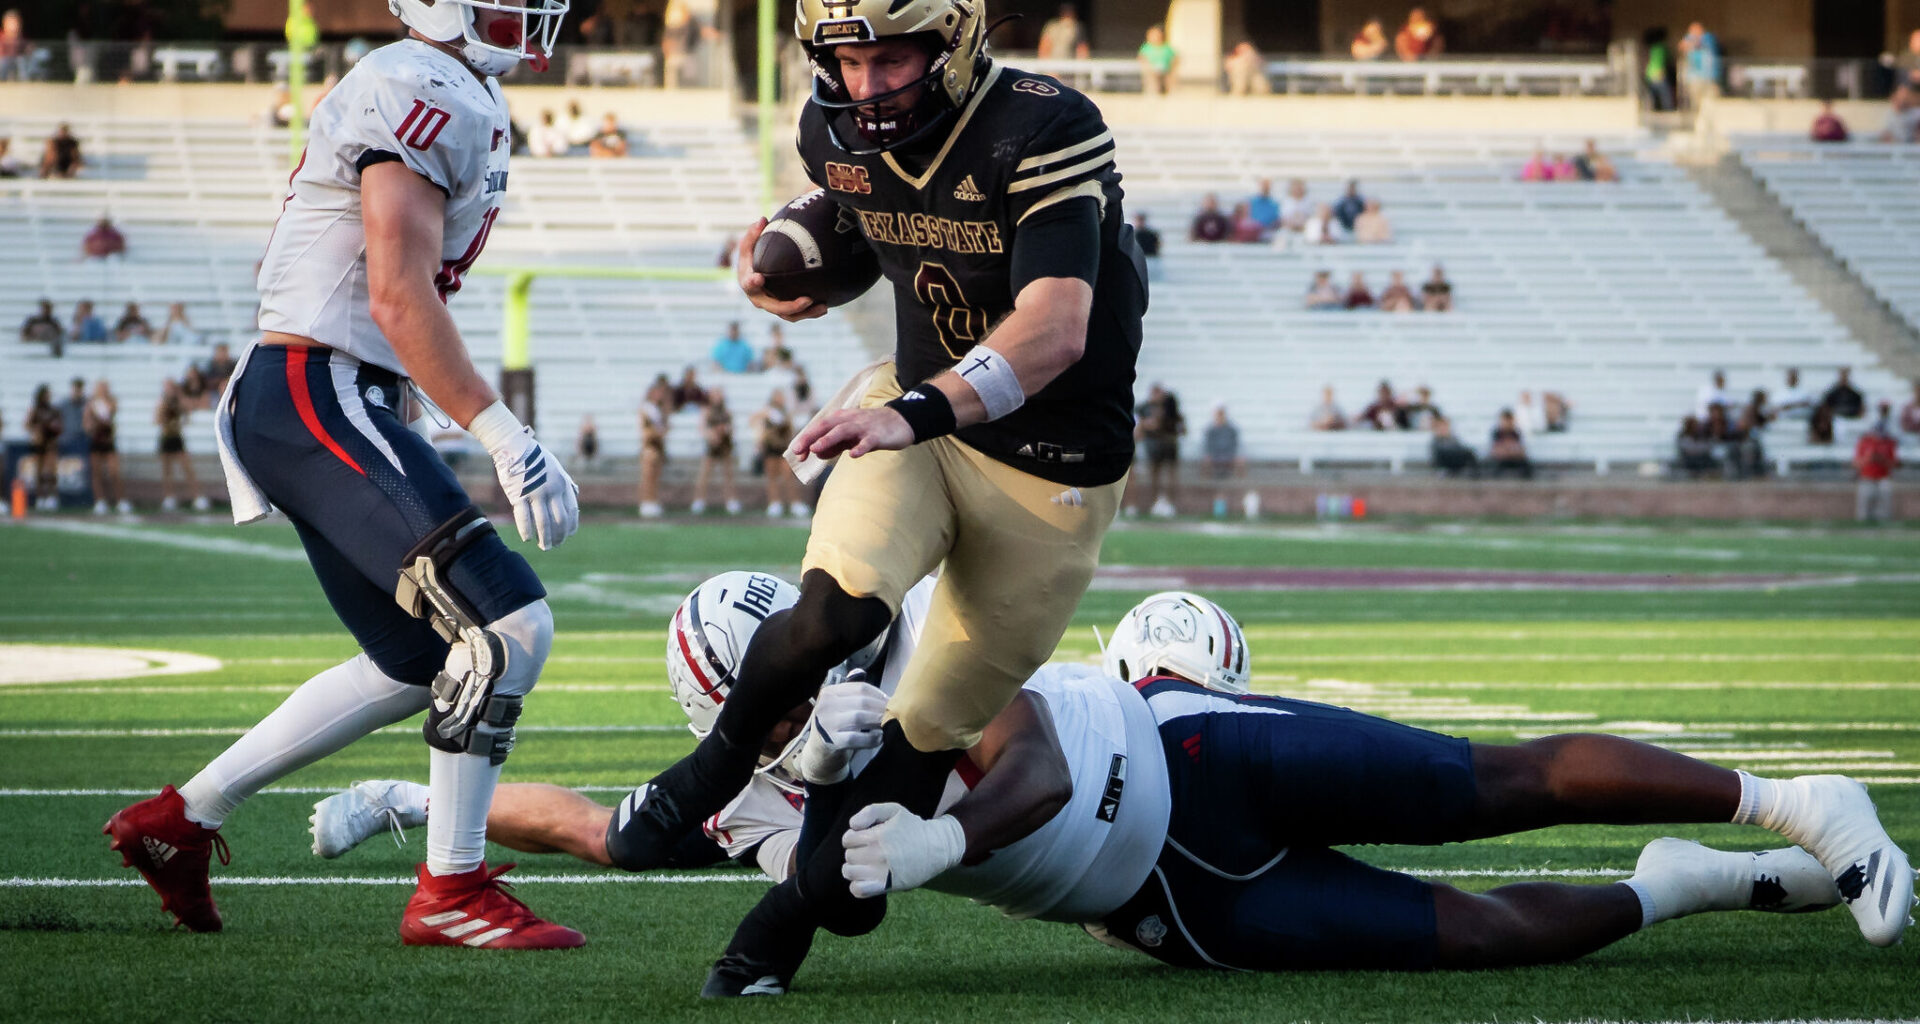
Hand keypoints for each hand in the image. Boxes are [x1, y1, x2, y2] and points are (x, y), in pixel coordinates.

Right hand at [488, 430, 577, 549]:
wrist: (514, 446)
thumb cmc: (536, 458)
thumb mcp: (557, 468)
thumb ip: (566, 482)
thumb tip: (575, 493)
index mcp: (562, 484)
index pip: (571, 512)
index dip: (570, 527)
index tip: (567, 536)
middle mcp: (551, 490)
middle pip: (559, 521)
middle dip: (558, 536)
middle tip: (554, 545)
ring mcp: (535, 493)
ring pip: (543, 523)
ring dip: (545, 538)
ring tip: (544, 547)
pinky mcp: (518, 495)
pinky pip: (523, 517)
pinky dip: (526, 530)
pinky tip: (527, 539)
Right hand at [736, 219, 828, 322]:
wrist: (758, 274)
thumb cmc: (754, 257)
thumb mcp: (750, 244)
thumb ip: (753, 234)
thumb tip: (762, 219)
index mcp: (748, 283)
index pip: (748, 284)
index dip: (753, 283)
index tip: (759, 278)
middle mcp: (760, 299)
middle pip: (774, 307)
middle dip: (791, 306)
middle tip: (807, 299)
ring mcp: (772, 307)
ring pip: (789, 315)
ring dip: (806, 313)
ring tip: (822, 306)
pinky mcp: (784, 310)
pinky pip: (798, 315)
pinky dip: (811, 312)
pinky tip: (825, 307)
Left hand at [789, 406, 913, 460]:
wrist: (900, 422)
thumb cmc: (871, 430)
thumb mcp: (849, 438)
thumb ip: (833, 445)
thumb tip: (816, 453)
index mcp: (841, 419)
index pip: (819, 428)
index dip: (806, 439)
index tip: (796, 454)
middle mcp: (849, 420)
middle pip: (827, 426)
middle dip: (811, 437)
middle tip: (798, 451)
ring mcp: (864, 427)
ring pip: (843, 431)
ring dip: (828, 439)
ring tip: (816, 449)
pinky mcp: (878, 435)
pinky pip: (868, 441)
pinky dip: (860, 447)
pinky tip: (853, 455)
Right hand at [795, 673, 888, 784]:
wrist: (819, 753)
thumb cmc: (836, 726)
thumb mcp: (840, 705)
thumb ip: (854, 692)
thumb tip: (868, 678)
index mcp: (828, 692)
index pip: (860, 688)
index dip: (879, 694)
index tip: (890, 702)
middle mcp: (824, 706)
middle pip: (861, 702)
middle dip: (881, 708)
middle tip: (893, 714)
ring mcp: (826, 724)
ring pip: (859, 718)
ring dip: (878, 721)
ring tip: (887, 725)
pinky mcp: (831, 742)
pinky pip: (856, 738)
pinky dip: (871, 738)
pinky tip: (879, 738)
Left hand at [841, 802, 965, 897]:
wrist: (935, 849)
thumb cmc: (913, 828)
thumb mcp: (894, 810)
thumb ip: (870, 811)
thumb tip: (852, 825)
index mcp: (876, 837)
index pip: (847, 839)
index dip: (854, 837)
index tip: (866, 838)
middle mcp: (876, 855)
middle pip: (849, 856)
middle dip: (856, 851)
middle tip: (871, 850)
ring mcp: (879, 873)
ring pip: (849, 872)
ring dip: (855, 868)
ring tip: (866, 864)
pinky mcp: (885, 887)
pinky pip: (858, 890)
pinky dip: (858, 885)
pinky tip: (867, 878)